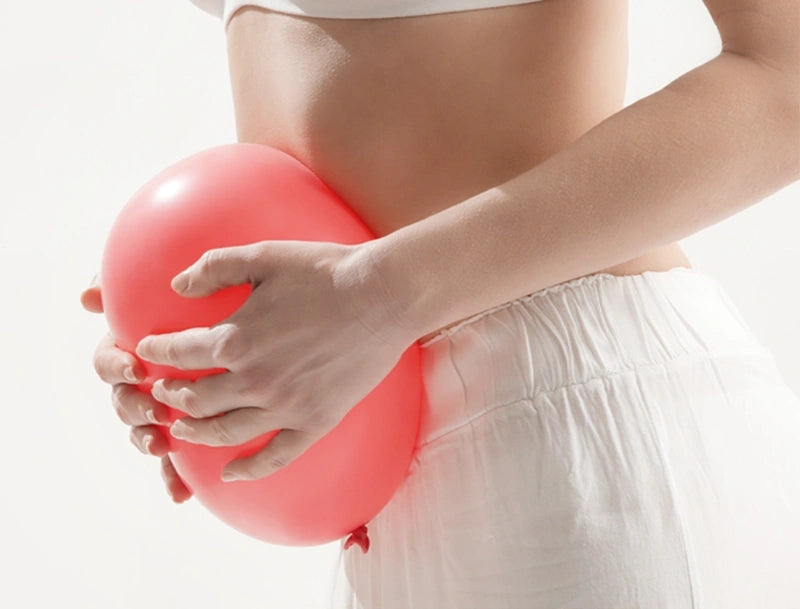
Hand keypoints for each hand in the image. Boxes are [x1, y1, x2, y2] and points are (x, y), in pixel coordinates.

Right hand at [81, 275, 192, 502]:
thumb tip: (88, 296)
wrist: (255, 322)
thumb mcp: (172, 288)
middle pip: (122, 401)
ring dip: (146, 441)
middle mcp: (144, 382)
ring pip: (143, 431)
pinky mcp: (189, 432)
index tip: (135, 368)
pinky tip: (182, 493)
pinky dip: (174, 477)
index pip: (109, 361)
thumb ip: (130, 287)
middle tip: (157, 411)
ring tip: (161, 446)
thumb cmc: (207, 298)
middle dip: (134, 410)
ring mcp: (164, 408)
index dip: (115, 366)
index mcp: (134, 348)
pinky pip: (176, 459)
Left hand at [134, 239, 414, 481]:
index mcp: (236, 339)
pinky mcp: (315, 420)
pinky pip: (276, 456)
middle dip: (169, 398)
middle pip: (195, 400)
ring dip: (195, 433)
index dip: (156, 353)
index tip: (146, 352)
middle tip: (161, 394)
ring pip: (225, 432)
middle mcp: (253, 380)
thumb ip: (215, 267)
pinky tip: (230, 473)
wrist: (383, 296)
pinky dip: (249, 469)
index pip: (178, 354)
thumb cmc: (326, 271)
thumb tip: (176, 286)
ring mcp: (285, 406)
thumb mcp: (265, 255)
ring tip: (181, 431)